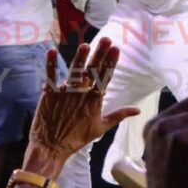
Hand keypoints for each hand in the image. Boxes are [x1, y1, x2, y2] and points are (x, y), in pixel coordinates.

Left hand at [27, 41, 138, 166]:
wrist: (51, 148)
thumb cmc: (77, 138)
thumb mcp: (101, 128)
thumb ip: (119, 115)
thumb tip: (138, 110)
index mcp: (94, 101)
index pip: (105, 78)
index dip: (110, 63)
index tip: (116, 49)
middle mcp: (80, 94)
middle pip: (92, 71)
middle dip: (100, 54)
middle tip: (106, 39)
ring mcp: (64, 94)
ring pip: (74, 72)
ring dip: (80, 58)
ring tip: (86, 45)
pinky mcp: (49, 95)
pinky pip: (50, 77)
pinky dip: (50, 64)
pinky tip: (51, 51)